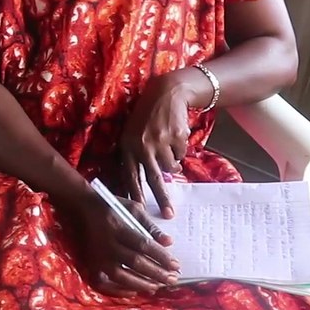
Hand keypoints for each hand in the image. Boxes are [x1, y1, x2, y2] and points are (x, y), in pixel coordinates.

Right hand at [71, 191, 179, 296]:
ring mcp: (98, 255)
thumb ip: (150, 226)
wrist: (80, 207)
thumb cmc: (110, 206)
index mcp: (117, 226)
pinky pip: (104, 283)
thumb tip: (168, 242)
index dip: (161, 257)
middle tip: (173, 279)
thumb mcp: (132, 209)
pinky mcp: (91, 263)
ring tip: (157, 286)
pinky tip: (134, 291)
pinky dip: (119, 290)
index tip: (176, 265)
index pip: (143, 245)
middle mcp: (107, 243)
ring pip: (121, 276)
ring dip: (142, 284)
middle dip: (157, 273)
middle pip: (135, 262)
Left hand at [120, 74, 192, 217]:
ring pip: (171, 167)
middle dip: (161, 198)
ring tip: (168, 149)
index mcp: (127, 146)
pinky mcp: (176, 138)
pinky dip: (180, 151)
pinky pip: (181, 155)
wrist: (165, 94)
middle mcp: (142, 146)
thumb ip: (136, 156)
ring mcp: (160, 142)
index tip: (140, 211)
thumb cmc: (146, 117)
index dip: (135, 194)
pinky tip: (174, 137)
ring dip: (173, 165)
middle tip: (169, 215)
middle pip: (153, 179)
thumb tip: (146, 183)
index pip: (130, 175)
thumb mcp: (132, 134)